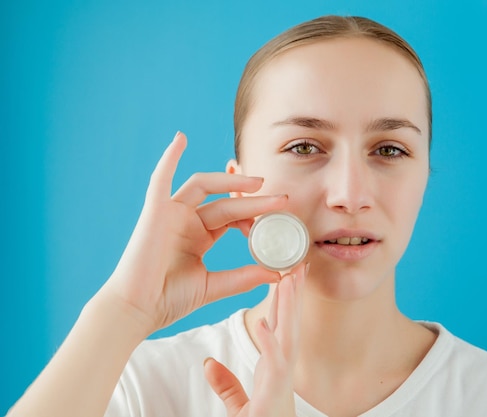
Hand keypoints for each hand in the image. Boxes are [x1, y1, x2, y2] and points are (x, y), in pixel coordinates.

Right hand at [100, 132, 287, 334]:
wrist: (138, 310)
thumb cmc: (169, 299)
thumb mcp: (213, 286)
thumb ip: (243, 278)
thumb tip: (278, 274)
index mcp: (198, 237)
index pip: (232, 217)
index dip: (253, 216)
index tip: (274, 222)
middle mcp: (185, 221)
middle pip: (225, 202)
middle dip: (253, 200)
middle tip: (281, 199)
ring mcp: (169, 214)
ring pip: (202, 186)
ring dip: (229, 181)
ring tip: (258, 182)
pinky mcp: (153, 211)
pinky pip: (160, 179)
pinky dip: (169, 157)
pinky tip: (181, 138)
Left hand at [204, 263, 305, 416]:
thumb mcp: (240, 403)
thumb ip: (226, 383)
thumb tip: (208, 364)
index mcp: (275, 364)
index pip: (280, 324)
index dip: (284, 299)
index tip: (286, 272)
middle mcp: (282, 365)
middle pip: (289, 321)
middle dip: (294, 292)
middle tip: (297, 262)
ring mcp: (281, 376)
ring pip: (288, 333)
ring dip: (289, 306)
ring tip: (289, 278)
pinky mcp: (274, 390)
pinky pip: (273, 362)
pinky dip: (270, 341)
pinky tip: (265, 322)